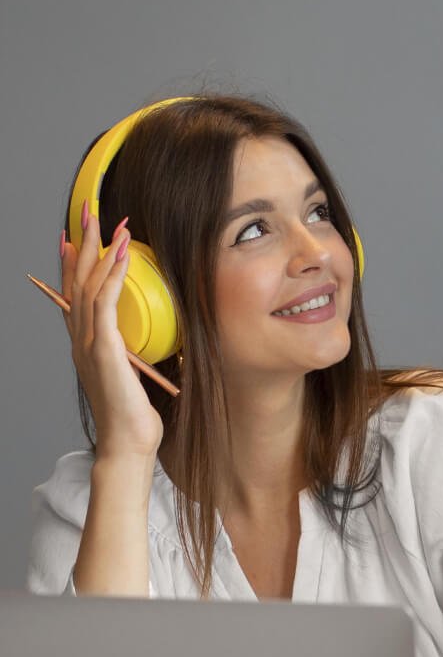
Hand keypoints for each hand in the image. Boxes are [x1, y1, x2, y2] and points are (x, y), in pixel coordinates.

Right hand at [62, 208, 163, 462]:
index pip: (74, 294)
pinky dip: (112, 275)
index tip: (75, 237)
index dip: (72, 263)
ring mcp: (90, 344)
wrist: (128, 444)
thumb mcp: (136, 374)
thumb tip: (155, 336)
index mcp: (86, 345)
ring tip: (108, 222)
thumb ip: (136, 351)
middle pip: (76, 280)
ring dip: (99, 250)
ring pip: (88, 285)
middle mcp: (82, 340)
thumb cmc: (135, 415)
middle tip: (87, 212)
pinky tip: (122, 254)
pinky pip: (105, 303)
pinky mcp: (105, 350)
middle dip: (82, 243)